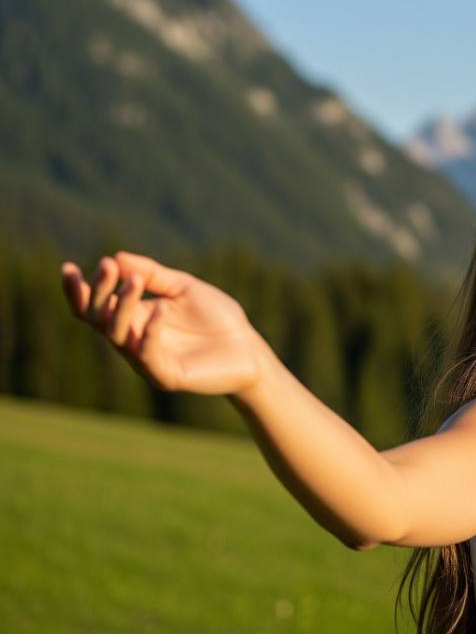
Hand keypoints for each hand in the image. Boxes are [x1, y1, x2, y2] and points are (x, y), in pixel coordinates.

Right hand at [60, 251, 268, 395]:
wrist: (248, 349)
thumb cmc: (217, 318)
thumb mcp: (184, 287)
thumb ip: (152, 275)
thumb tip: (117, 257)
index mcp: (134, 317)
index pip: (95, 306)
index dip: (79, 291)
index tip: (69, 268)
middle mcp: (133, 339)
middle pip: (97, 319)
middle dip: (98, 292)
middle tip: (107, 267)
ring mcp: (147, 359)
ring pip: (116, 334)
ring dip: (121, 305)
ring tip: (132, 281)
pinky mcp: (165, 375)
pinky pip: (146, 355)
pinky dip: (150, 331)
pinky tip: (160, 309)